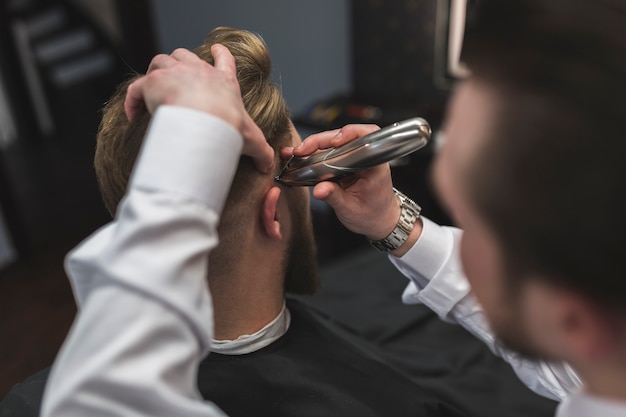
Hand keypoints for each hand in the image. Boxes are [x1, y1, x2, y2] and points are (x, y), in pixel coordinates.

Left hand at [124, 46, 273, 172]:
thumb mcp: (251, 140)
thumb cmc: (229, 128)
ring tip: (153, 90)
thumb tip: (268, 166)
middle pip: (185, 55)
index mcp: (222, 82)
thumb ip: (262, 153)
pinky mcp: (152, 82)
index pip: (224, 60)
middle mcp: (198, 72)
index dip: (221, 54)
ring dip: (156, 72)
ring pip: (160, 60)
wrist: (205, 123)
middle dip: (179, 62)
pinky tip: (133, 115)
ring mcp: (174, 73)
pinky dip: (132, 99)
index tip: (217, 49)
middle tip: (176, 76)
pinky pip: (136, 87)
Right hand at [282, 124, 400, 240]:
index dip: (350, 134)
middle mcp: (365, 157)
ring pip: (333, 144)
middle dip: (320, 141)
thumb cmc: (372, 215)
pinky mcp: (344, 163)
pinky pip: (328, 153)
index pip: (366, 137)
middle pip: (343, 137)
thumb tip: (319, 190)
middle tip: (302, 150)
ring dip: (314, 146)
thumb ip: (334, 197)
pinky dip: (314, 154)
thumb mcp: (351, 209)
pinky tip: (300, 156)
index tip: (335, 141)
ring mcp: (353, 158)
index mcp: (375, 164)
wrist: (378, 221)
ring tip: (296, 153)